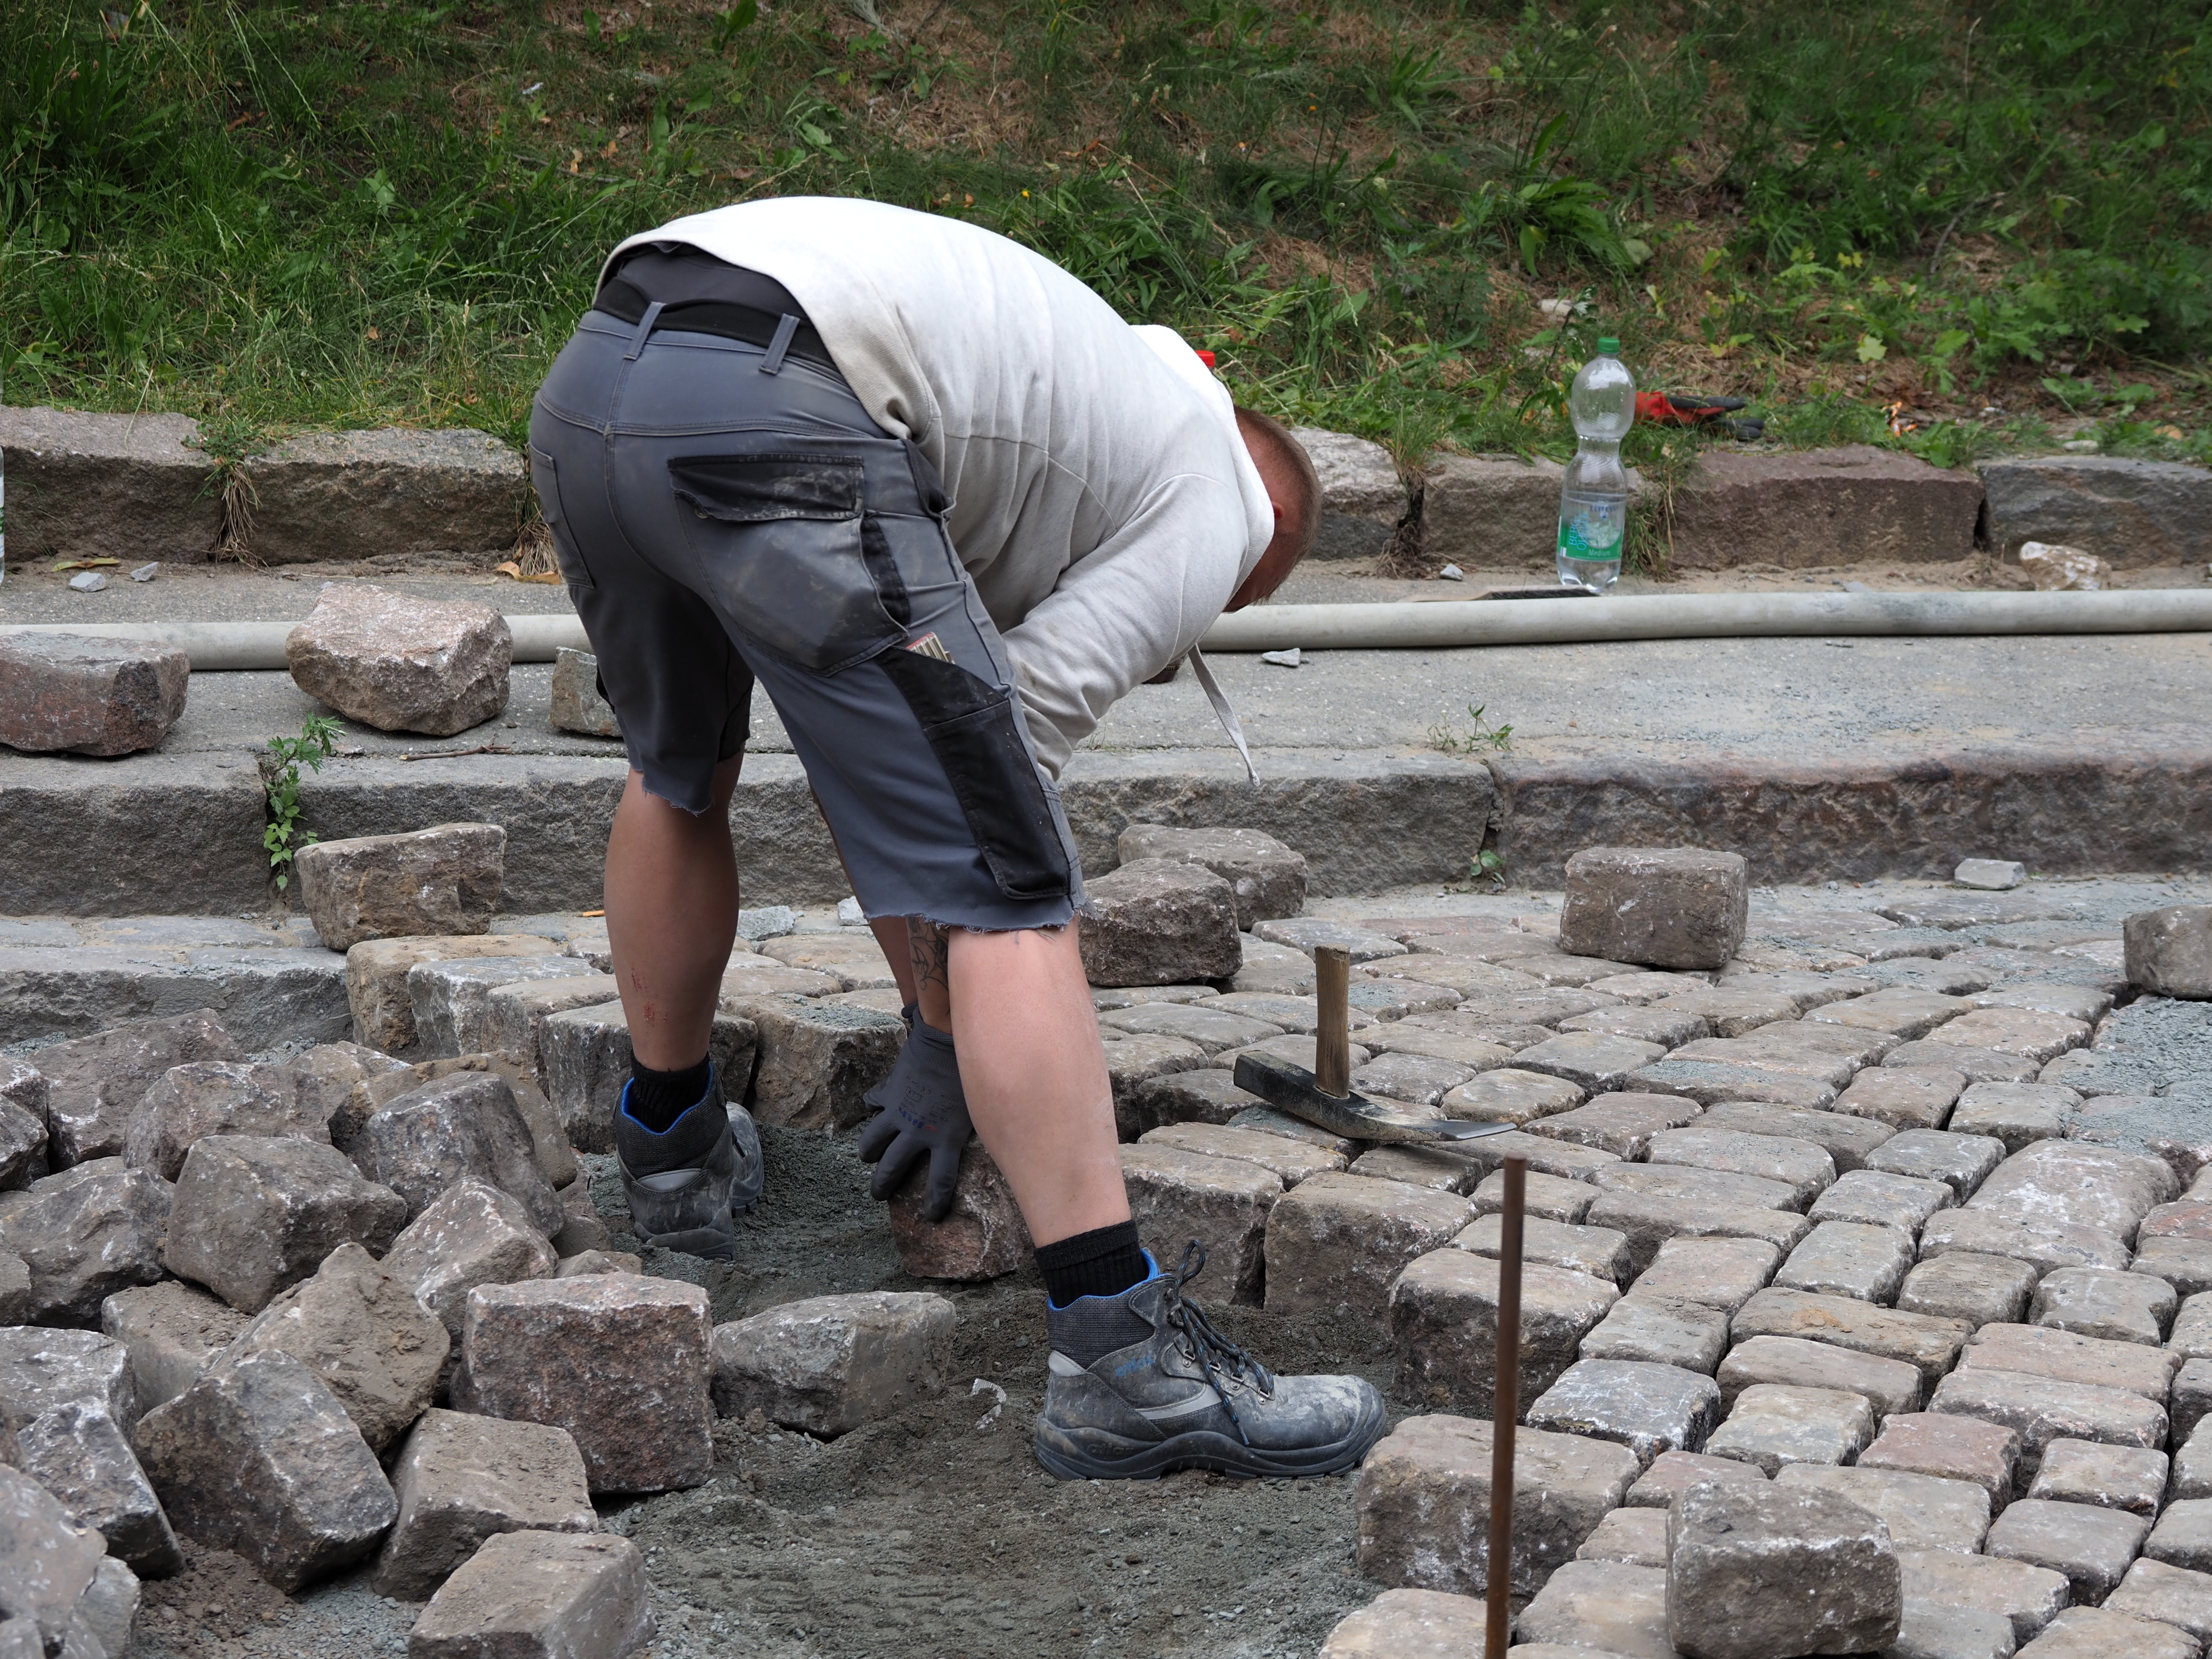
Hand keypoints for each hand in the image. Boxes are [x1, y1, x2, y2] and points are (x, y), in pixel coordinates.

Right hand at [856, 1017, 970, 1221]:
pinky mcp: (889, 1092)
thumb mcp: (981, 1108)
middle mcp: (918, 1132)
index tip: (930, 1217)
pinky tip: (872, 1106)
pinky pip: (873, 1101)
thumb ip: (977, 1127)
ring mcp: (899, 1113)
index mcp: (945, 1139)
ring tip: (867, 1156)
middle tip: (878, 1194)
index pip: (941, 1182)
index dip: (934, 1203)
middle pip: (893, 1168)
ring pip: (873, 1141)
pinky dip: (872, 1104)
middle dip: (882, 1185)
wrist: (949, 1041)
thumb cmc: (974, 1073)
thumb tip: (1002, 1139)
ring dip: (869, 1150)